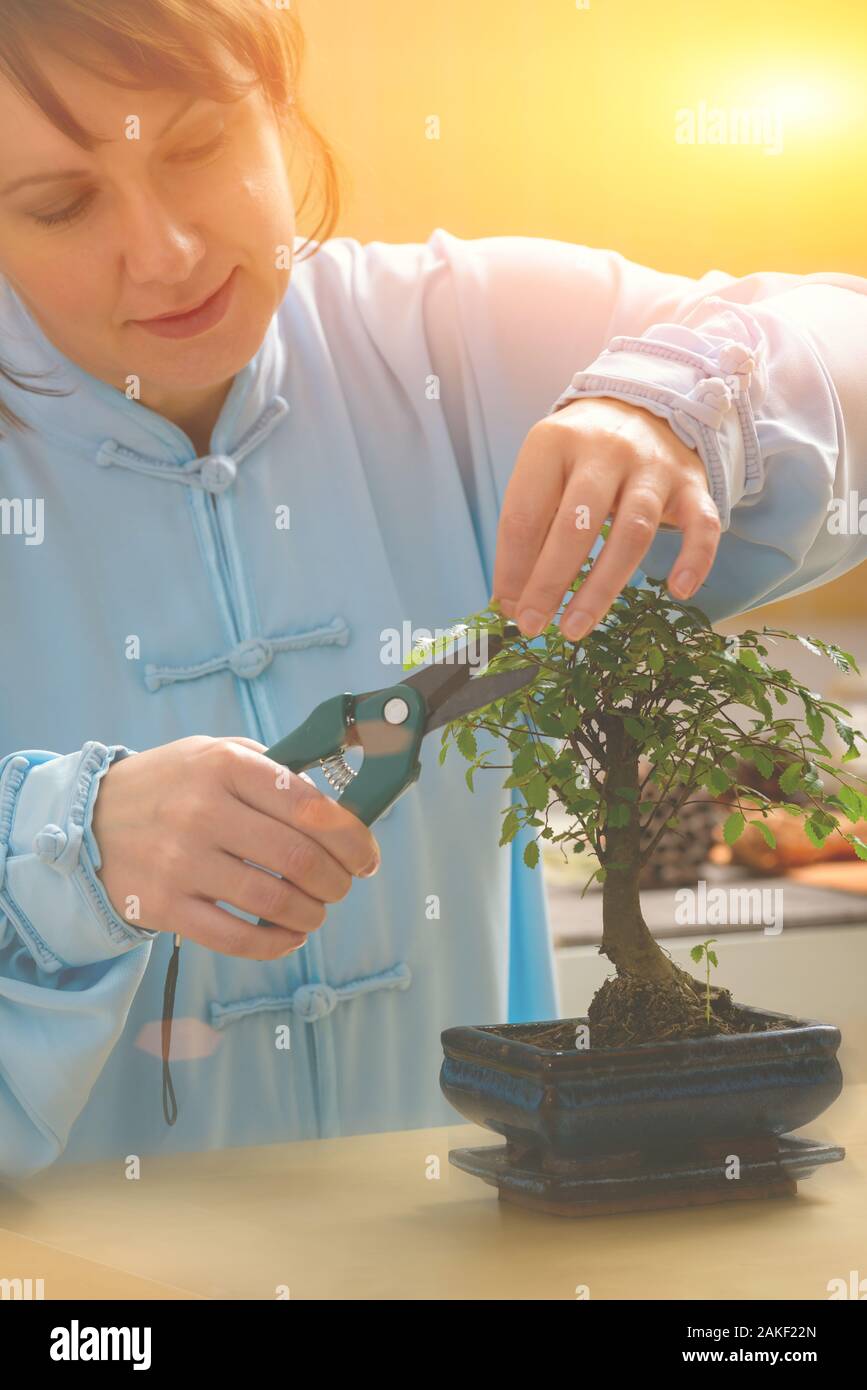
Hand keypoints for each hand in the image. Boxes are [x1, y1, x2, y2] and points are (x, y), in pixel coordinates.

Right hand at [91, 735, 380, 958]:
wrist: (88, 817)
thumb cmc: (172, 784)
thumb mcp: (215, 753)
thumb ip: (275, 768)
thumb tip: (343, 803)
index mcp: (224, 766)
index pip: (309, 806)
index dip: (351, 838)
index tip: (365, 856)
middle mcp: (202, 811)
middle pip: (299, 858)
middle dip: (337, 880)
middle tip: (342, 885)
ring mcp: (181, 861)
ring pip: (273, 901)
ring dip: (312, 913)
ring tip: (316, 910)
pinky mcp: (163, 905)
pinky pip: (235, 937)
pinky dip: (276, 943)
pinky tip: (289, 935)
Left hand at [491, 397, 721, 640]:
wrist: (644, 407)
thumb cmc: (581, 455)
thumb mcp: (545, 473)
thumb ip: (529, 529)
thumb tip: (513, 600)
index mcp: (554, 443)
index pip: (525, 514)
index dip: (512, 567)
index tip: (508, 608)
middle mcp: (605, 450)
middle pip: (576, 525)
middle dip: (550, 582)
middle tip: (533, 626)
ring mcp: (653, 467)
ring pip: (632, 532)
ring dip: (603, 587)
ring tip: (577, 628)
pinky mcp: (692, 484)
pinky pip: (701, 524)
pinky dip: (695, 559)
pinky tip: (678, 592)